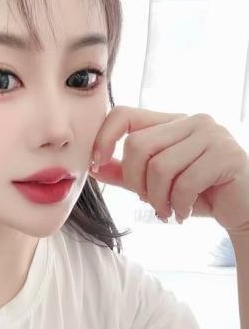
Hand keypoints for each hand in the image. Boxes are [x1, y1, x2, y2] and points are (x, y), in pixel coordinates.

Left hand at [88, 106, 248, 237]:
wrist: (245, 211)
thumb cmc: (202, 194)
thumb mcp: (157, 184)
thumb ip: (127, 173)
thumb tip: (95, 167)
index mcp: (171, 122)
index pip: (124, 114)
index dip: (104, 138)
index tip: (97, 163)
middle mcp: (191, 121)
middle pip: (138, 146)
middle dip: (136, 182)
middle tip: (151, 202)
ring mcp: (211, 135)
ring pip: (160, 167)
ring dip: (158, 199)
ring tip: (168, 211)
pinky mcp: (226, 155)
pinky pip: (185, 183)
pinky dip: (178, 205)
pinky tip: (183, 214)